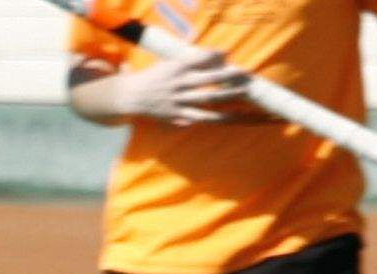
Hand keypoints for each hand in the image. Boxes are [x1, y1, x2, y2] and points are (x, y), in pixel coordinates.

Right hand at [118, 50, 249, 124]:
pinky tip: (231, 117)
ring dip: (227, 96)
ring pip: (207, 100)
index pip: (199, 59)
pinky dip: (217, 117)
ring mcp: (177, 101)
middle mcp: (178, 84)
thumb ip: (192, 62)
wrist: (131, 96)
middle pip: (207, 80)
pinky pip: (200, 117)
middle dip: (227, 76)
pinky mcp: (176, 115)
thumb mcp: (170, 64)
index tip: (228, 53)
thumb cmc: (155, 77)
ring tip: (244, 93)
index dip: (215, 56)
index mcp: (175, 68)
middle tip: (245, 74)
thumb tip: (220, 57)